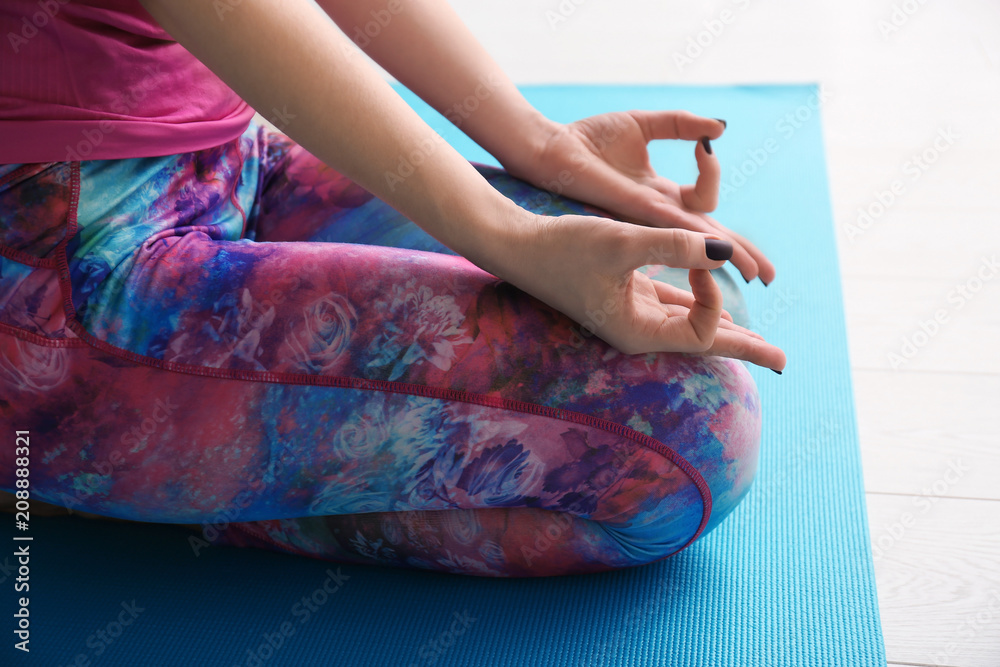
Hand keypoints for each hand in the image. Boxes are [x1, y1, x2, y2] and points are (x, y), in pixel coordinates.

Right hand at [495, 211, 785, 369]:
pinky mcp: (623, 292)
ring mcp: (630, 311)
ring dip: (726, 329)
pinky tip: (715, 310)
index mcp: (638, 331)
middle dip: (745, 350)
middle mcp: (638, 328)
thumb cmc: (561, 248)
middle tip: (784, 362)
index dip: (713, 293)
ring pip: (690, 323)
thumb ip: (675, 246)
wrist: (516, 244)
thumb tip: (725, 250)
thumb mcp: (621, 242)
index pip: (701, 328)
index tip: (700, 257)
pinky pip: (671, 304)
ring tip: (759, 344)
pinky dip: (696, 305)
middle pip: (704, 344)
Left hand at [503, 111, 775, 284]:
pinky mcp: (631, 214)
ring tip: (755, 273)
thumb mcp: (642, 126)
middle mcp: (657, 216)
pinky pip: (672, 226)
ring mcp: (645, 219)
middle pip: (709, 241)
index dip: (727, 209)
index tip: (707, 151)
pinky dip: (697, 235)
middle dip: (741, 256)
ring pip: (697, 242)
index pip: (706, 209)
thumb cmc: (587, 141)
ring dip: (727, 255)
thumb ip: (680, 125)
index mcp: (661, 196)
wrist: (550, 149)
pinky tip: (717, 247)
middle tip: (769, 277)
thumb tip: (717, 129)